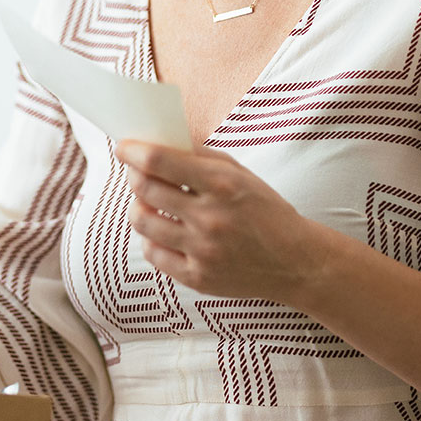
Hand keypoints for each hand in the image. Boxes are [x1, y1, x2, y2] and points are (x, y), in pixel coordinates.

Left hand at [116, 140, 329, 303]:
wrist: (296, 262)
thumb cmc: (267, 212)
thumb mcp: (241, 175)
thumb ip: (200, 158)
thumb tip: (158, 143)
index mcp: (222, 184)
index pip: (159, 162)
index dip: (132, 151)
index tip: (124, 146)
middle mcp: (210, 217)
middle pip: (144, 190)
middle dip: (134, 176)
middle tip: (137, 173)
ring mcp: (202, 250)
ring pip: (142, 222)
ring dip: (139, 208)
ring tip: (149, 204)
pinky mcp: (198, 277)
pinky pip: (153, 254)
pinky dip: (152, 240)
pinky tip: (163, 232)